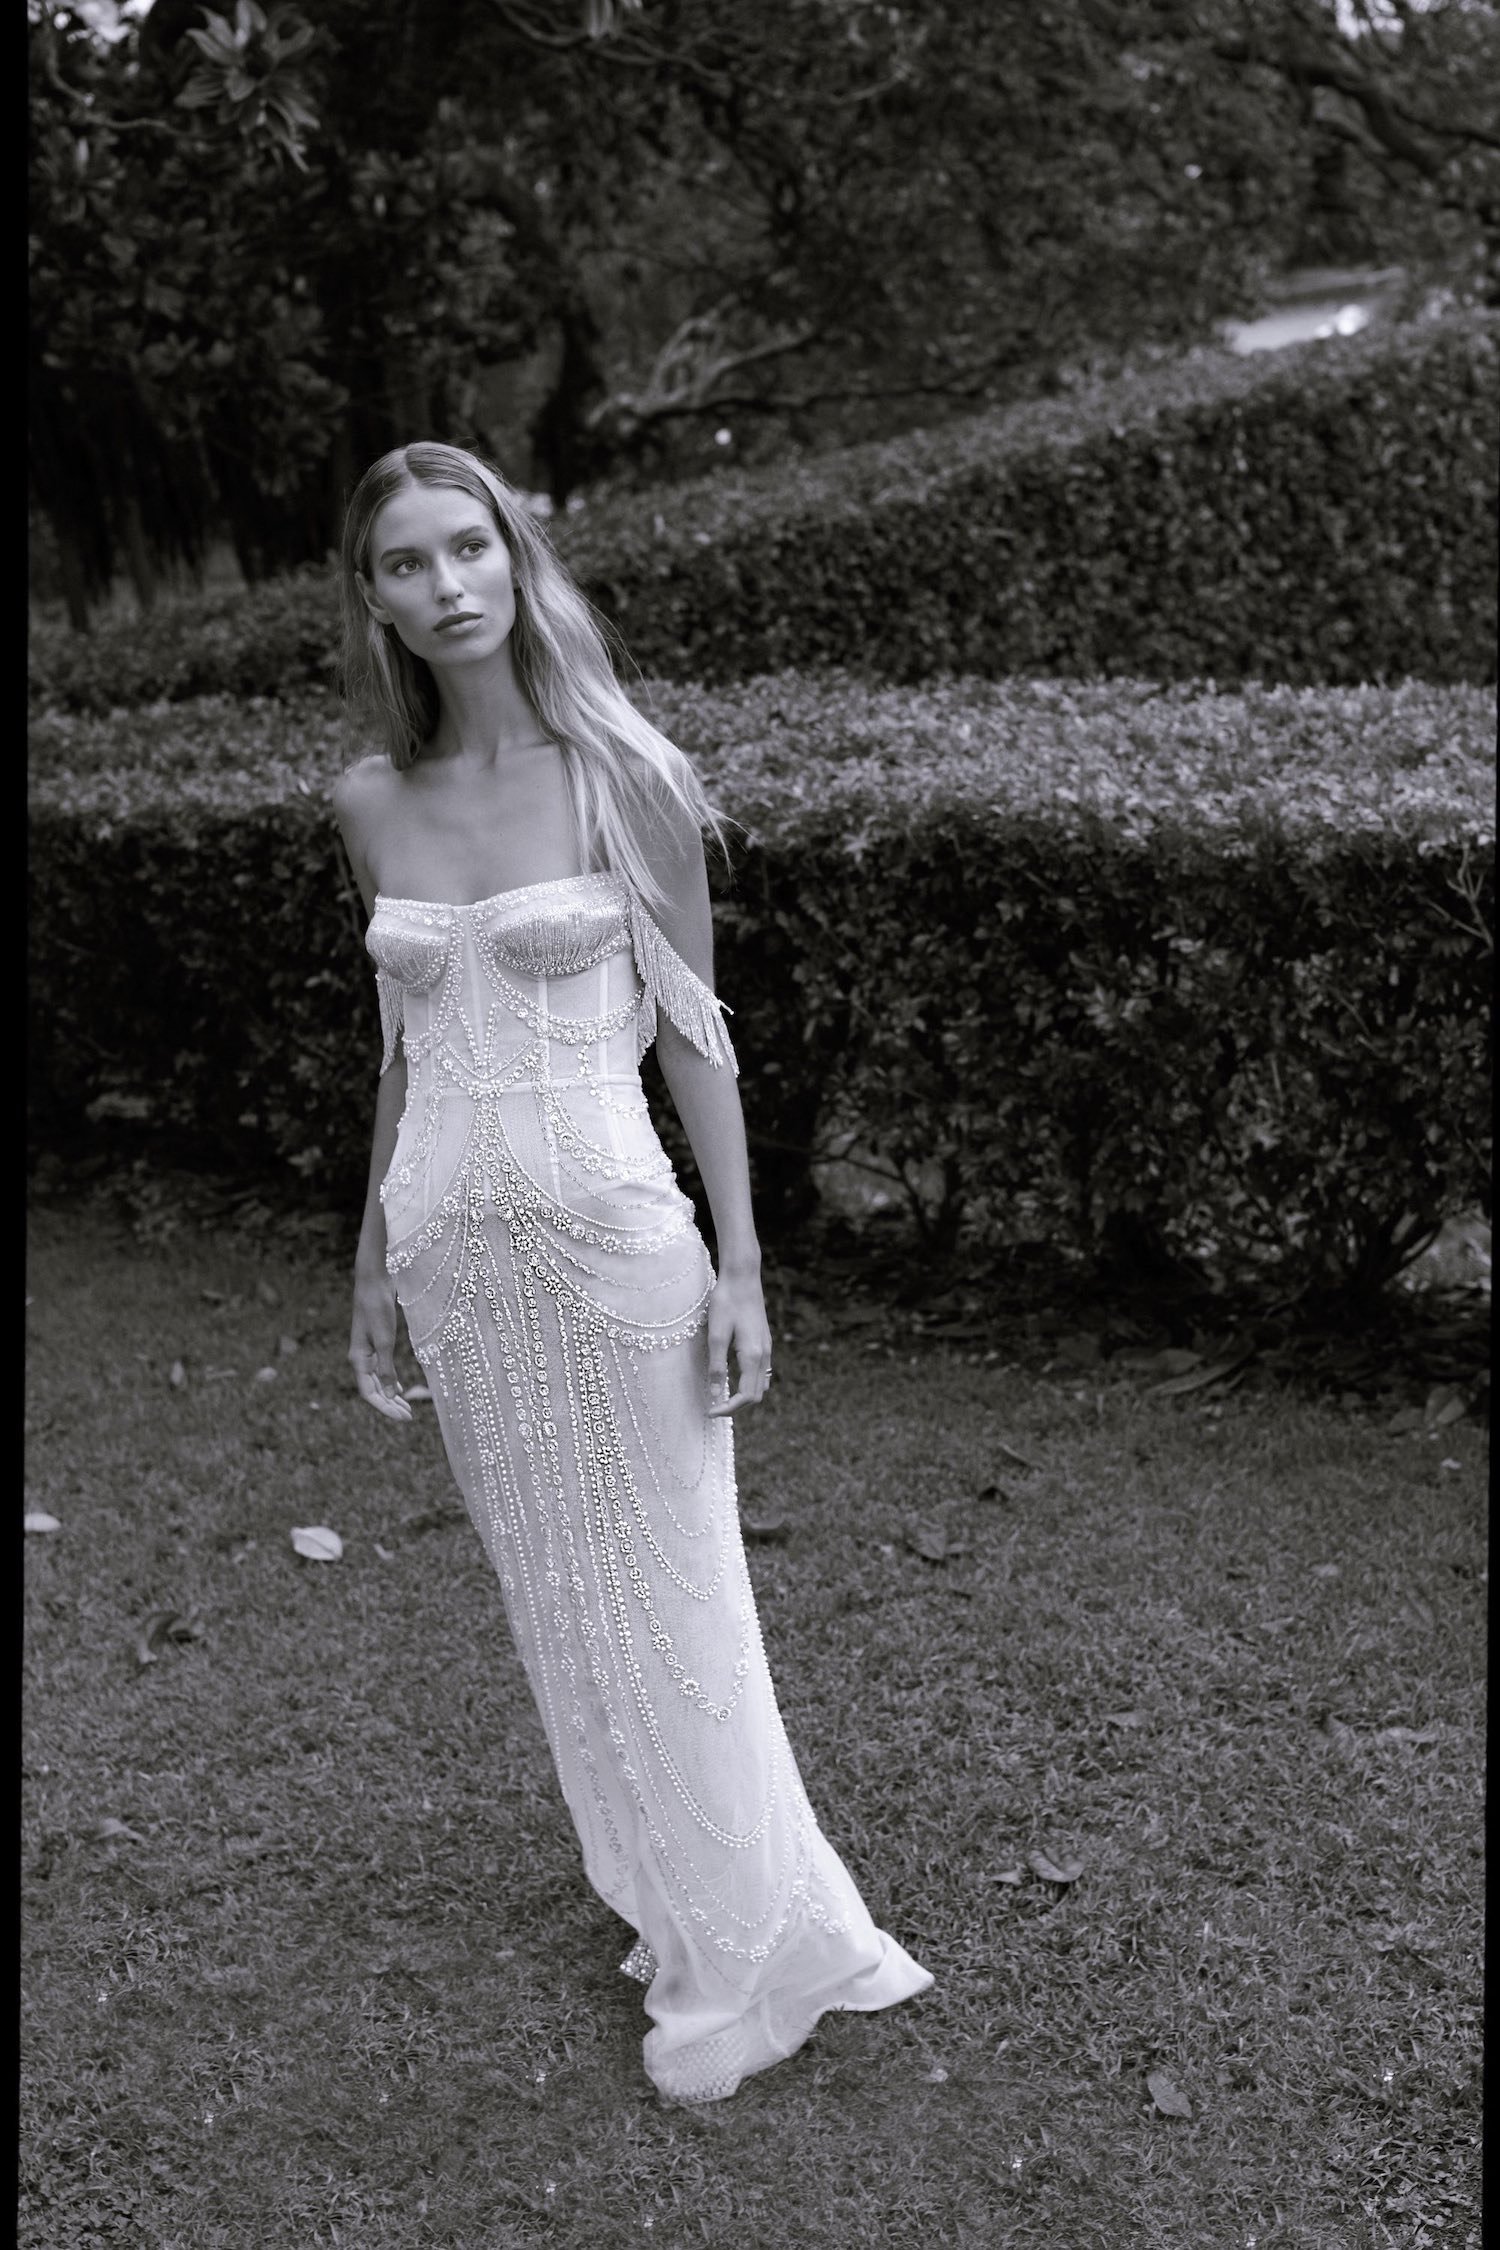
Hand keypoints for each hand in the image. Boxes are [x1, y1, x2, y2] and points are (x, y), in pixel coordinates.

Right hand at [350, 1265, 412, 1422]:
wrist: (373, 1281)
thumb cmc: (378, 1307)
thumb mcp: (385, 1340)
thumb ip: (387, 1368)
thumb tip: (391, 1395)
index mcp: (358, 1359)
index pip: (369, 1393)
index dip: (385, 1408)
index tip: (404, 1417)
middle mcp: (360, 1358)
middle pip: (373, 1390)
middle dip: (390, 1405)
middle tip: (409, 1416)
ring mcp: (367, 1351)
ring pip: (377, 1381)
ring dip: (391, 1395)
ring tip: (406, 1407)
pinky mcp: (375, 1343)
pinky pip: (380, 1369)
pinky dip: (390, 1381)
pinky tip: (400, 1387)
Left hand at [705, 1271, 771, 1416]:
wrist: (743, 1277)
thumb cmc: (726, 1302)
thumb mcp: (716, 1335)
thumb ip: (717, 1366)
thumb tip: (715, 1394)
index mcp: (753, 1355)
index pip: (746, 1396)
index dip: (729, 1409)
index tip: (710, 1411)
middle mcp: (764, 1355)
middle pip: (756, 1395)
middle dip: (737, 1407)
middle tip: (714, 1407)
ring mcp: (767, 1348)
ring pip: (762, 1385)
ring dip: (745, 1396)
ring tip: (723, 1397)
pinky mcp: (764, 1342)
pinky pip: (762, 1372)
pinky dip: (750, 1384)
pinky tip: (735, 1378)